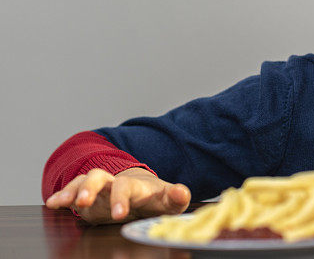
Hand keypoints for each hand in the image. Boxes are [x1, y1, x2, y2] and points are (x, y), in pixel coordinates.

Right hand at [45, 167, 190, 224]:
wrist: (143, 192)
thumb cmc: (155, 198)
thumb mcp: (168, 200)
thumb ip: (176, 197)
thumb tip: (182, 192)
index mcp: (134, 185)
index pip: (126, 187)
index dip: (121, 199)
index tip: (119, 214)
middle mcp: (112, 183)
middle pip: (98, 177)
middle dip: (90, 189)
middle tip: (84, 203)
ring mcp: (98, 189)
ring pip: (82, 182)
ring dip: (72, 191)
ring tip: (61, 202)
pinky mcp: (87, 198)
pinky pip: (72, 192)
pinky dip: (62, 196)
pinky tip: (53, 204)